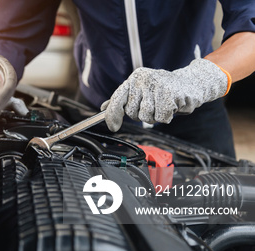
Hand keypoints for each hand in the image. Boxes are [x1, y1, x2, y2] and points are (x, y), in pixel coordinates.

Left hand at [100, 58, 229, 131]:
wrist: (192, 82)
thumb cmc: (164, 88)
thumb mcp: (141, 89)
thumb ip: (123, 98)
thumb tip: (103, 108)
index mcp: (134, 78)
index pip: (117, 98)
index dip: (112, 115)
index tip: (113, 127)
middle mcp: (144, 80)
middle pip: (132, 112)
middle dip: (142, 115)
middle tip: (153, 106)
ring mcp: (157, 86)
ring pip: (146, 117)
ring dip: (156, 117)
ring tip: (163, 105)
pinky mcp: (170, 94)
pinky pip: (161, 118)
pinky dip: (167, 117)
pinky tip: (172, 106)